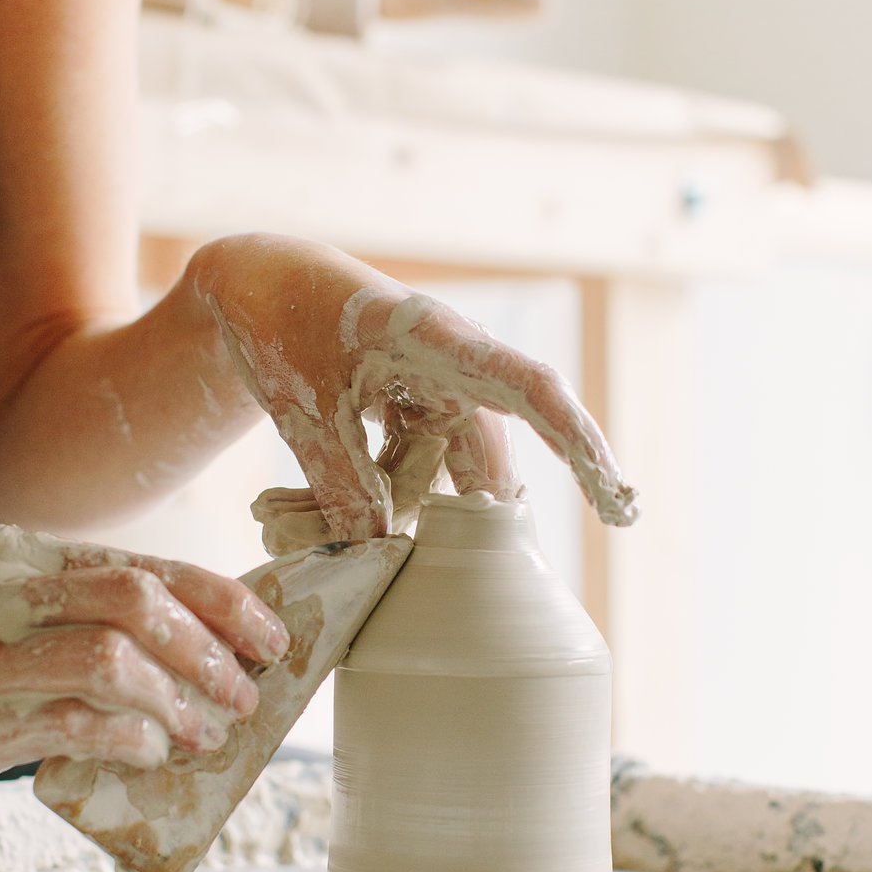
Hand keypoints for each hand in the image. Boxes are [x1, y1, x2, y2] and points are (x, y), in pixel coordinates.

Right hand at [0, 526, 288, 792]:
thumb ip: (113, 624)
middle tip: (243, 697)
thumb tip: (230, 646)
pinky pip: (77, 722)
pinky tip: (150, 751)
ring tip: (206, 733)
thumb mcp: (42, 632)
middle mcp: (2, 594)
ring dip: (175, 701)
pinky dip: (131, 738)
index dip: (223, 602)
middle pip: (134, 599)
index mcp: (28, 560)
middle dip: (207, 651)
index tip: (272, 639)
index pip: (148, 566)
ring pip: (109, 659)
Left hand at [192, 236, 637, 541]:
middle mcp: (455, 369)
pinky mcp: (413, 415)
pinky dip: (384, 500)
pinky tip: (332, 519)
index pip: (530, 391)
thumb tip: (378, 555)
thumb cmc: (285, 325)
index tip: (611, 494)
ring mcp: (436, 395)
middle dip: (486, 522)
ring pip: (447, 477)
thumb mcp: (303, 409)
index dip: (575, 443)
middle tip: (504, 583)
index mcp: (440, 342)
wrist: (260, 288)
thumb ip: (341, 484)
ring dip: (411, 515)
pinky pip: (415, 473)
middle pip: (489, 461)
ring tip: (352, 540)